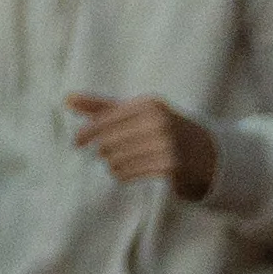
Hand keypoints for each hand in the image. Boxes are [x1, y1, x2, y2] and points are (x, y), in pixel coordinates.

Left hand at [71, 92, 220, 200]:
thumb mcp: (137, 113)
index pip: (103, 120)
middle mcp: (159, 122)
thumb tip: (66, 98)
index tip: (77, 143)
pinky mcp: (169, 166)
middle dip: (103, 151)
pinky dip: (122, 175)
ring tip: (122, 162)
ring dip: (112, 165)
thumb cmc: (161, 129)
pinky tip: (128, 172)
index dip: (85, 133)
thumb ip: (102, 107)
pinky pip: (127, 174)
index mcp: (149, 105)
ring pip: (115, 160)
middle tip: (109, 154)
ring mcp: (166, 144)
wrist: (206, 152)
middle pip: (107, 143)